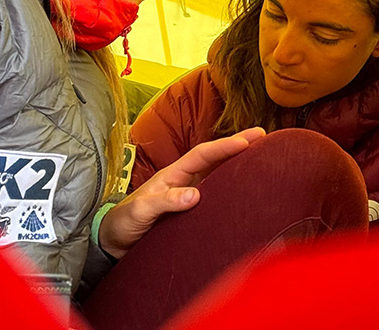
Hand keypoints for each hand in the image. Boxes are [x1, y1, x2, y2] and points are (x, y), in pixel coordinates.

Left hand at [98, 127, 265, 258]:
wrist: (113, 242)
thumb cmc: (123, 222)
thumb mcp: (141, 211)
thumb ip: (165, 202)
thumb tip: (195, 195)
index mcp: (173, 174)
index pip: (203, 154)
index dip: (226, 146)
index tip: (249, 140)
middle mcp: (183, 181)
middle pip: (215, 159)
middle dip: (238, 147)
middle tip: (264, 137)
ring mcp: (187, 195)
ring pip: (217, 175)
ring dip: (238, 165)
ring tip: (262, 158)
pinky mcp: (189, 212)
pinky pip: (215, 195)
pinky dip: (231, 189)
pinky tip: (245, 191)